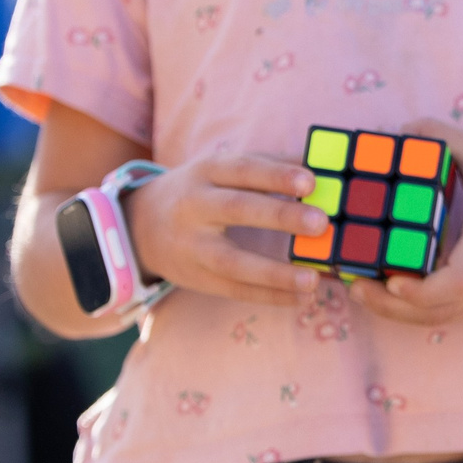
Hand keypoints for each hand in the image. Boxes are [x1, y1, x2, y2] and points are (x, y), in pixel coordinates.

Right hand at [121, 154, 329, 307]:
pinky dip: (269, 296)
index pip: (242, 169)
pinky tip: (300, 298)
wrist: (140, 225)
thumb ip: (269, 166)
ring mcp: (193, 246)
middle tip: (321, 223)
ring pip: (233, 261)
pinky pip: (234, 290)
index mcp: (206, 172)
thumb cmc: (200, 190)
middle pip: (237, 209)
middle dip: (279, 216)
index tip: (310, 181)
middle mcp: (195, 206)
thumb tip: (322, 164)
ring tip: (312, 280)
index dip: (275, 174)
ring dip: (274, 273)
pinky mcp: (196, 278)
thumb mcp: (222, 169)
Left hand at [348, 119, 462, 326]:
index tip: (392, 280)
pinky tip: (383, 291)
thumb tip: (400, 130)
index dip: (424, 288)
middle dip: (393, 304)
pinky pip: (446, 315)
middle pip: (442, 309)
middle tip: (354, 285)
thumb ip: (445, 138)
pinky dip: (412, 309)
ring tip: (358, 288)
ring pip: (440, 318)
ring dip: (396, 311)